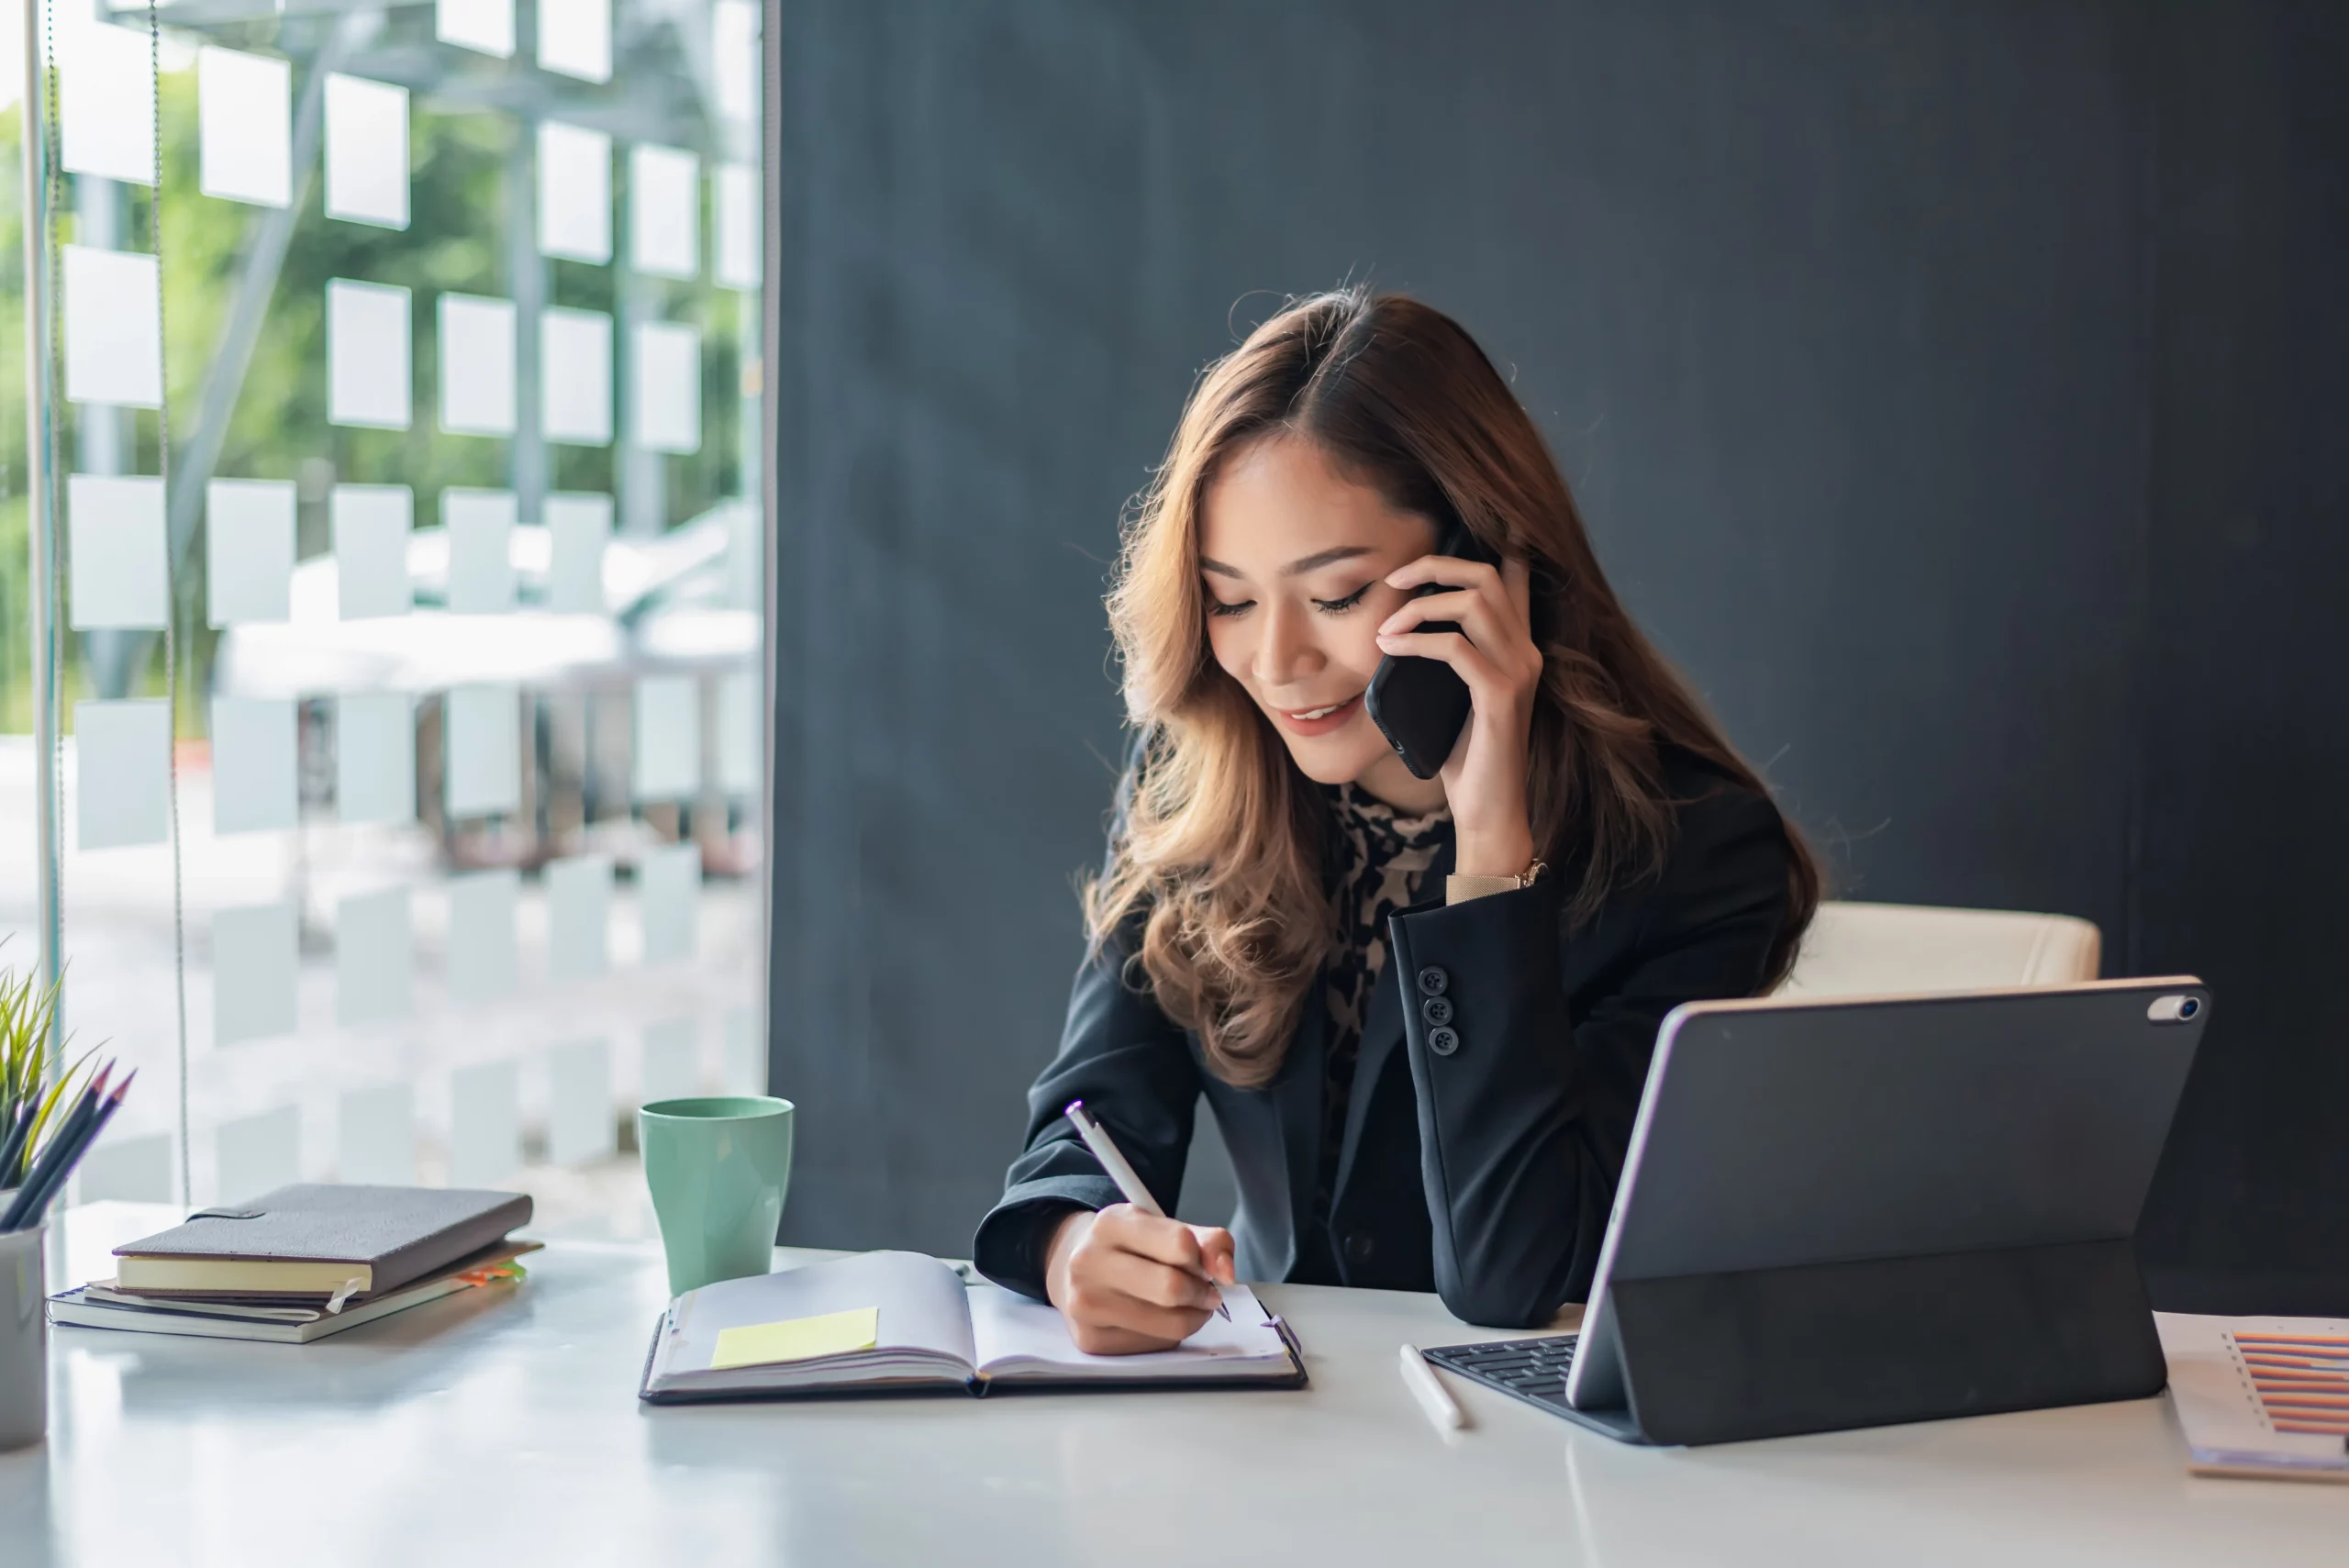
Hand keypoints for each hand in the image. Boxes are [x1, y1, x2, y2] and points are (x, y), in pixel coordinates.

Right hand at [1043, 1205, 1237, 1354]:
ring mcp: (1085, 1304)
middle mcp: (1089, 1262)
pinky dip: (1167, 1335)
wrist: (1074, 1270)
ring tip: (1185, 1305)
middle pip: (1172, 1289)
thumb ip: (1207, 1241)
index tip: (1204, 1265)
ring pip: (1169, 1325)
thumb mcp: (1163, 1228)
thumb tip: (1226, 1272)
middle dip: (1202, 1293)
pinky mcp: (1090, 1340)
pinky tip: (1156, 1319)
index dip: (1205, 1259)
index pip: (1180, 1244)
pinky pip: (1155, 1346)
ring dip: (1191, 1317)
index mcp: (1110, 1224)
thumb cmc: (1128, 1248)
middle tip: (1205, 1292)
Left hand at [1375, 554, 1541, 876]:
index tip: (1437, 540)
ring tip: (1385, 628)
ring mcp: (1518, 673)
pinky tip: (1391, 650)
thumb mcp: (1449, 695)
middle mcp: (1526, 651)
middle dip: (1435, 566)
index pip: (1513, 575)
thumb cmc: (1464, 755)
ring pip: (1473, 603)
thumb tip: (1394, 624)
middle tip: (1393, 579)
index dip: (1484, 544)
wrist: (1487, 810)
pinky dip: (1418, 643)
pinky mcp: (1501, 697)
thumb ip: (1441, 657)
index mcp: (1517, 646)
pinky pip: (1456, 649)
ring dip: (1420, 606)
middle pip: (1487, 574)